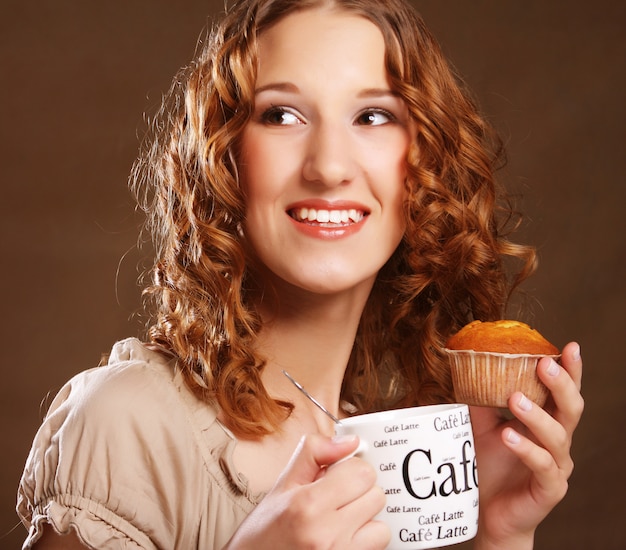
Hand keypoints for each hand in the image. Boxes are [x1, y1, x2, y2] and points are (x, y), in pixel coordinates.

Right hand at [224, 434, 389, 549]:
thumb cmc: (264, 532)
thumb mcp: (283, 484)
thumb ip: (314, 453)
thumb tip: (349, 441)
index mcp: (308, 503)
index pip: (361, 471)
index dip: (350, 469)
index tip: (338, 476)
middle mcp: (325, 532)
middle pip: (375, 495)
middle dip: (358, 493)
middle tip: (336, 500)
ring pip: (381, 526)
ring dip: (365, 521)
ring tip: (339, 523)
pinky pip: (377, 548)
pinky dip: (364, 543)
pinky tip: (342, 539)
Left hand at [470, 342, 583, 549]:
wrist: (488, 513)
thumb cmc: (490, 467)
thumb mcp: (482, 427)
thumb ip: (482, 401)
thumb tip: (467, 367)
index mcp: (546, 423)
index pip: (562, 393)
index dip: (571, 371)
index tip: (571, 346)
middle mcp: (557, 442)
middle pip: (571, 409)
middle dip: (561, 385)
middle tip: (545, 364)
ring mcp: (556, 467)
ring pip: (558, 437)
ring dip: (537, 415)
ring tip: (516, 399)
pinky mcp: (549, 489)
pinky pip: (543, 467)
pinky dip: (526, 449)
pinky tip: (508, 436)